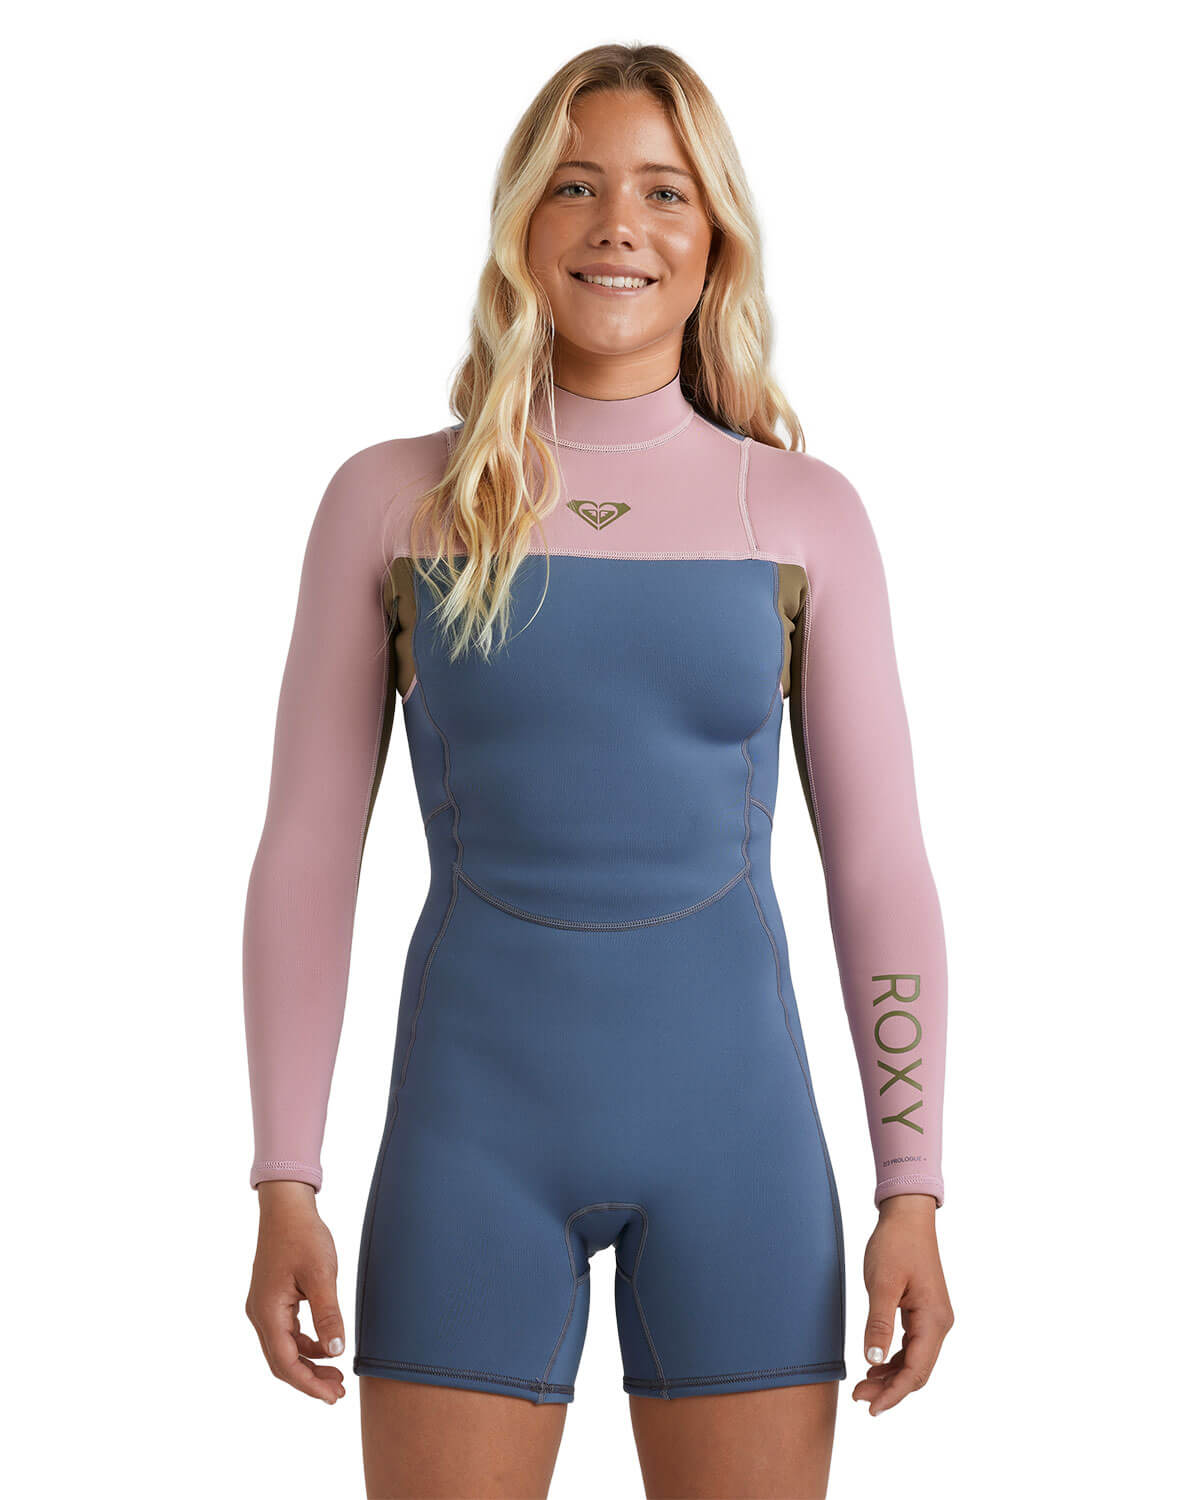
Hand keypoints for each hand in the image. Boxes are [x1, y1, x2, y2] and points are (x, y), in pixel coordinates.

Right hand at [245, 1181, 346, 1404]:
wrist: (286, 1207)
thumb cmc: (303, 1236)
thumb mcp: (322, 1275)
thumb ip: (328, 1315)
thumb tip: (336, 1353)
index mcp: (268, 1311)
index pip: (285, 1363)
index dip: (309, 1384)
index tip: (333, 1396)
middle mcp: (260, 1314)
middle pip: (281, 1362)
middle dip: (309, 1380)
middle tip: (338, 1392)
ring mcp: (264, 1307)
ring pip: (283, 1349)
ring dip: (308, 1364)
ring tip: (336, 1376)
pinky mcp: (272, 1300)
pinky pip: (286, 1333)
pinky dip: (305, 1345)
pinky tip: (325, 1348)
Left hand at [852, 1193, 952, 1414]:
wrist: (907, 1216)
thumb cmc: (895, 1244)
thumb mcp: (882, 1283)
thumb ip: (879, 1323)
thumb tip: (872, 1360)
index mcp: (934, 1320)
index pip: (916, 1371)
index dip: (894, 1393)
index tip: (871, 1407)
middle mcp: (939, 1323)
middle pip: (918, 1371)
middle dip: (890, 1388)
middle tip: (858, 1396)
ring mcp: (933, 1318)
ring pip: (915, 1360)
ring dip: (890, 1376)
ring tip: (863, 1385)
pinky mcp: (923, 1311)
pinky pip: (912, 1346)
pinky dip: (894, 1359)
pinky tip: (874, 1364)